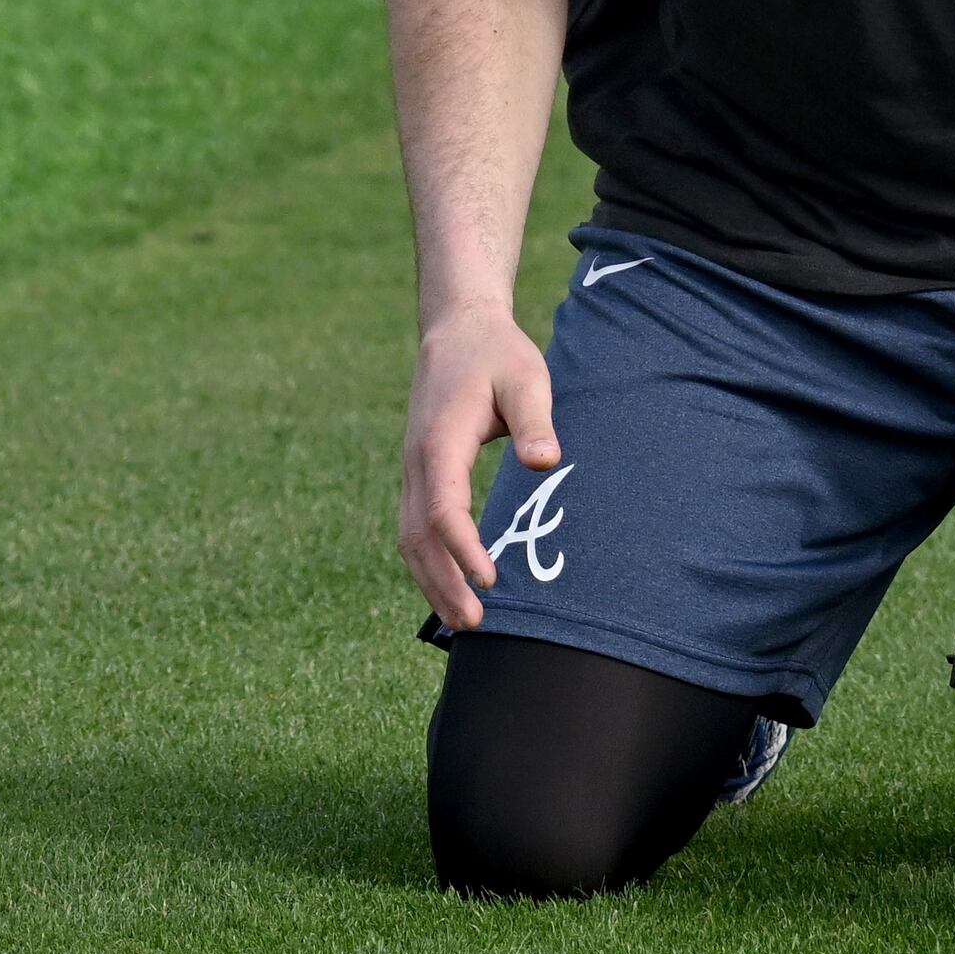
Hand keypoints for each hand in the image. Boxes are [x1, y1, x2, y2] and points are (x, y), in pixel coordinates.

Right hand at [399, 305, 558, 628]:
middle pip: (418, 535)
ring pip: (409, 537)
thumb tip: (545, 462)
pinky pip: (415, 527)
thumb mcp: (526, 378)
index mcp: (440, 441)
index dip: (464, 549)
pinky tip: (450, 588)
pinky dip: (428, 563)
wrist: (457, 328)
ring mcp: (413, 469)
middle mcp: (417, 461)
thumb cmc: (498, 354)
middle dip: (442, 583)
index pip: (445, 508)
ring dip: (431, 581)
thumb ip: (534, 421)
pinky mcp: (420, 474)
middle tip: (476, 624)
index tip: (492, 578)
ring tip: (463, 622)